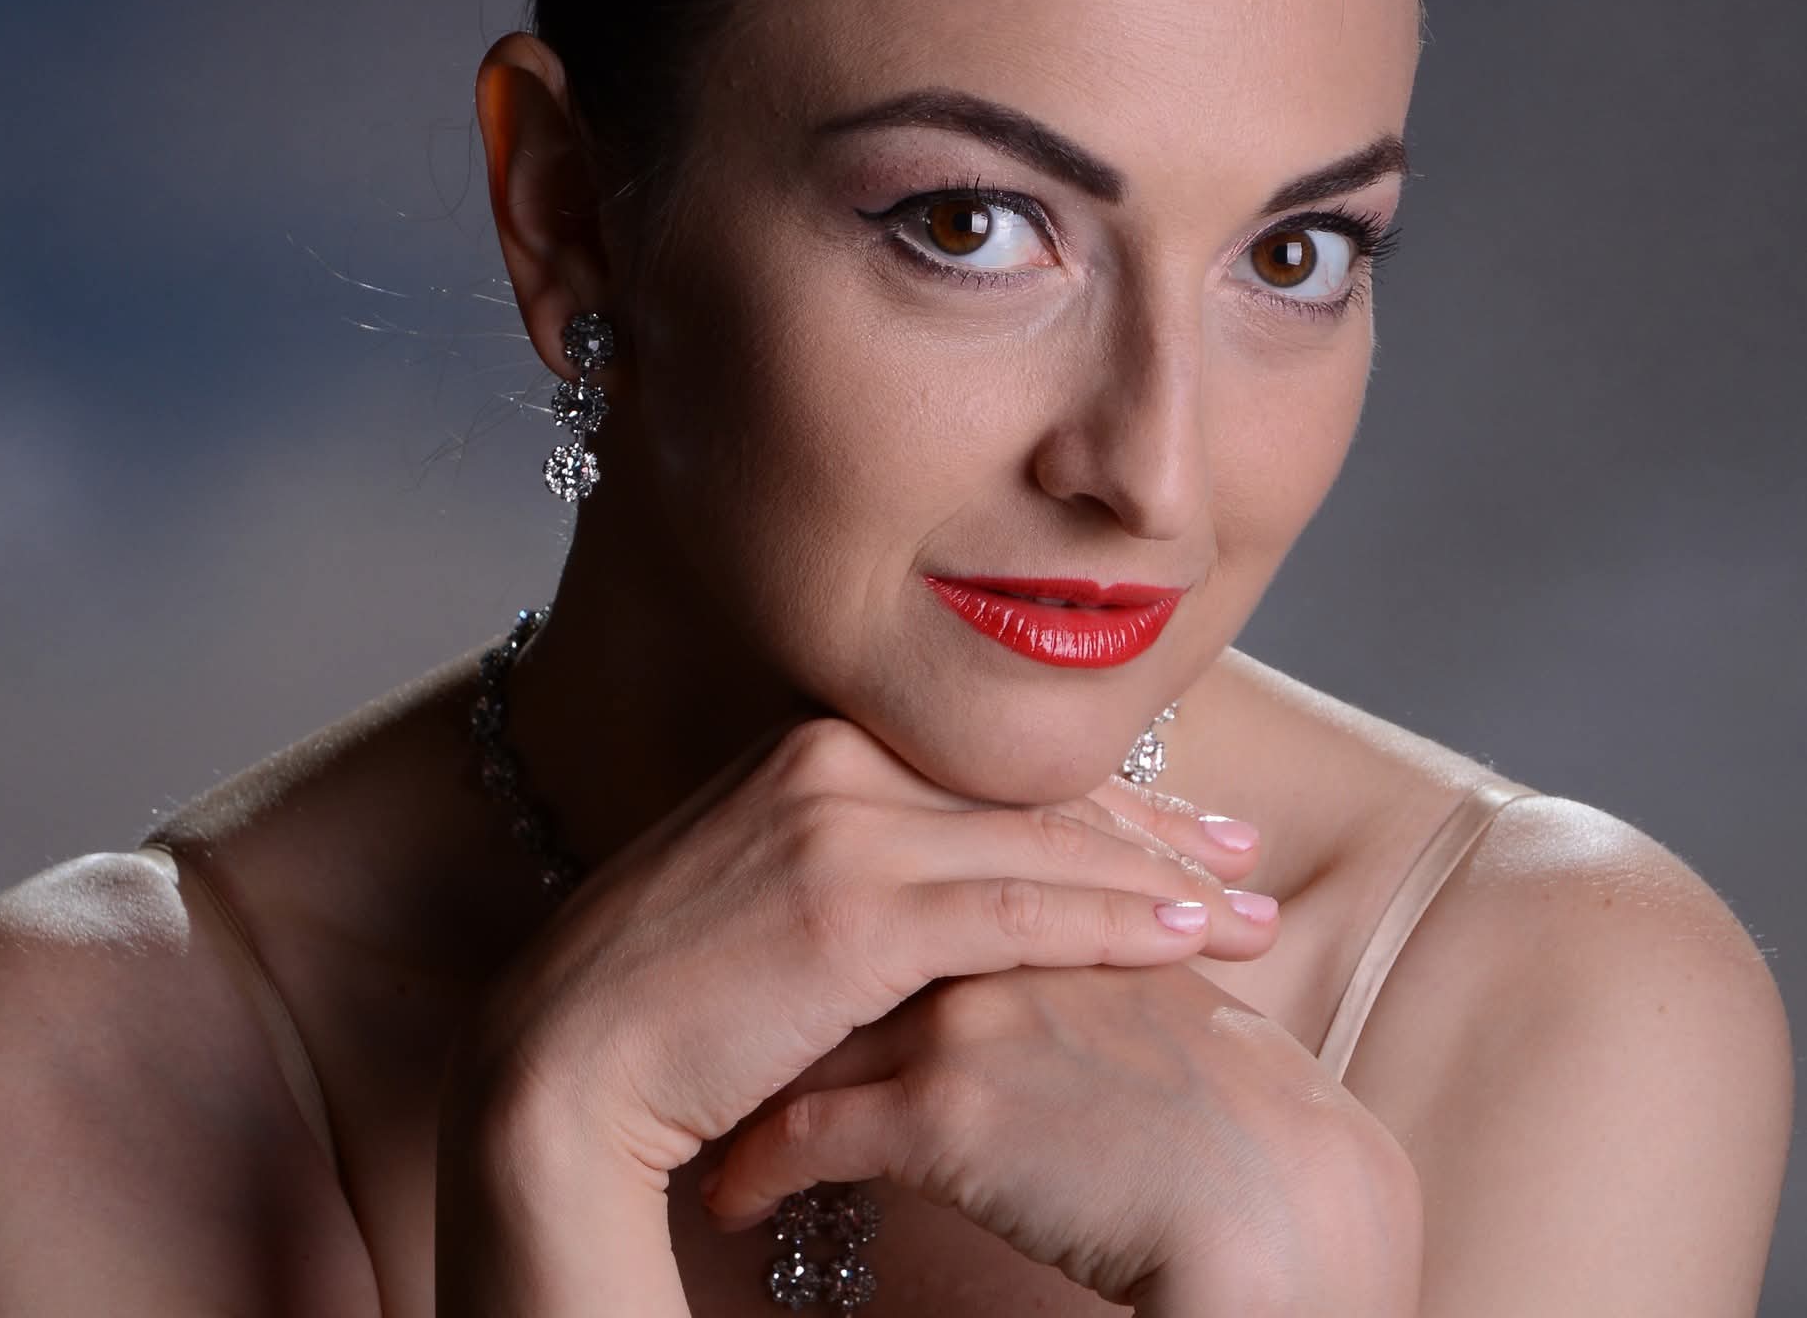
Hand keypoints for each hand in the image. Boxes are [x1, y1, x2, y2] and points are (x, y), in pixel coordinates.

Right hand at [441, 720, 1276, 1208]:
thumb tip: (951, 894)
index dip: (1097, 797)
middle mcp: (835, 759)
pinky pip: (1018, 910)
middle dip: (1155, 832)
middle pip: (1033, 794)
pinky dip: (1116, 924)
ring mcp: (843, 822)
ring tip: (1250, 915)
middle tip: (1246, 858)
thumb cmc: (661, 999)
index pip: (990, 769)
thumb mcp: (763, 895)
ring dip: (1163, 881)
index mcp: (813, 743)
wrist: (557, 1063)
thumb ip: (854, 863)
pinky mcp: (855, 906)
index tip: (1178, 825)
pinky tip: (1188, 943)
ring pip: (1043, 847)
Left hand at [698, 775, 1421, 1313]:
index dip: (834, 917)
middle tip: (713, 1011)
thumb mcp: (1145, 1010)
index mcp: (1036, 902)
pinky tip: (724, 1202)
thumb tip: (1030, 1003)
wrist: (1281, 1198)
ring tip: (700, 1100)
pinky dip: (755, 1170)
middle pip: (836, 936)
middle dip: (769, 982)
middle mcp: (987, 937)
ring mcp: (963, 1013)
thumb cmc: (1233, 1115)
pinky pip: (808, 1138)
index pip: (900, 886)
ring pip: (807, 1031)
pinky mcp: (947, 1112)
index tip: (774, 952)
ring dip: (745, 1076)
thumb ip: (1079, 972)